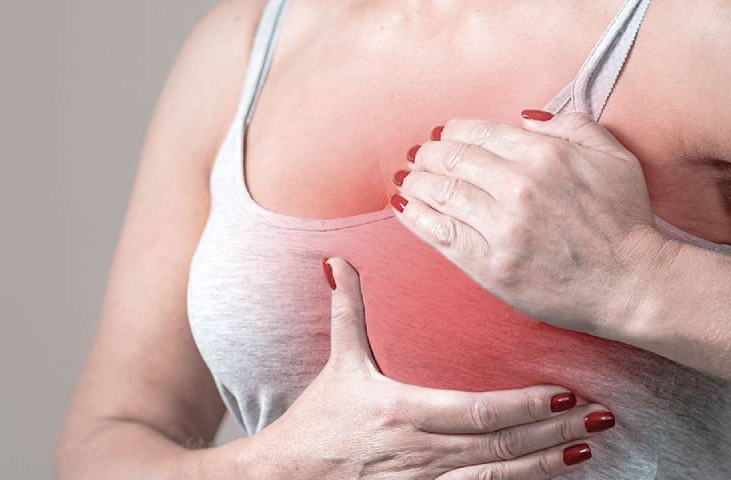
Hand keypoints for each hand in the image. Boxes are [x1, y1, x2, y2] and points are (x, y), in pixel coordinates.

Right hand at [239, 257, 615, 479]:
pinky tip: (546, 477)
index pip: (476, 412)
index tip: (561, 394)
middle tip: (599, 417)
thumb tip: (338, 260)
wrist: (290, 474)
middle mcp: (419, 450)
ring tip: (586, 449)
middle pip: (498, 445)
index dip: (522, 405)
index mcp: (402, 410)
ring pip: (495, 477)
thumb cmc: (319, 419)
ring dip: (545, 465)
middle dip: (552, 432)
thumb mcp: (337, 363)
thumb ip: (346, 310)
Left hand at [391, 112, 668, 335]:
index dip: (451, 132)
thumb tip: (524, 119)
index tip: (442, 136)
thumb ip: (571, 126)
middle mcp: (517, 187)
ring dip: (415, 183)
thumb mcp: (613, 157)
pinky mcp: (490, 265)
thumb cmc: (624, 221)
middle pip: (451, 160)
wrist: (633, 284)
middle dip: (428, 155)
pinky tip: (403, 207)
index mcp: (544, 155)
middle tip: (418, 158)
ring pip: (440, 194)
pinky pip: (439, 234)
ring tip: (407, 180)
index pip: (478, 133)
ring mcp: (501, 228)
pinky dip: (415, 217)